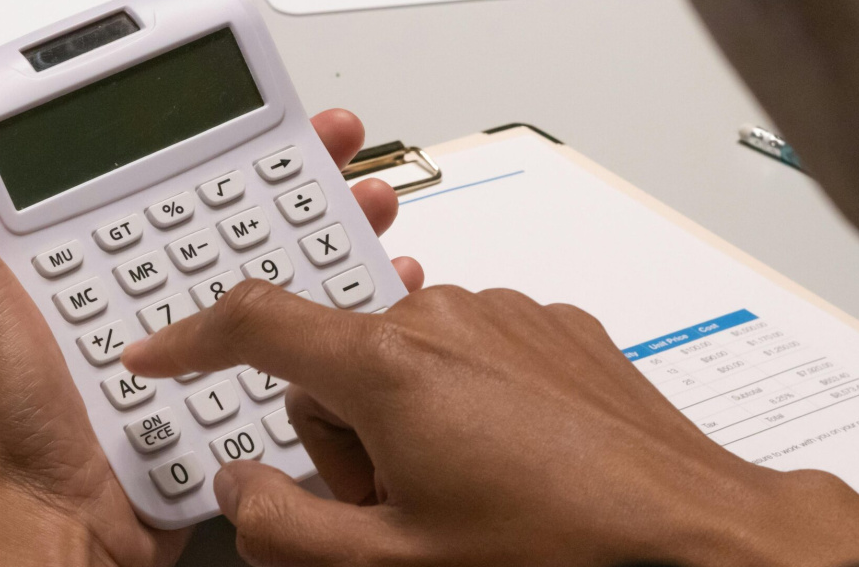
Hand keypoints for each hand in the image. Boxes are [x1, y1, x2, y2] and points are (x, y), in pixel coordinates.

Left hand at [0, 55, 423, 566]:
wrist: (54, 533)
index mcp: (67, 253)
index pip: (151, 168)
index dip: (213, 131)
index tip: (267, 109)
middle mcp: (124, 290)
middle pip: (221, 214)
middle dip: (290, 177)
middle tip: (334, 153)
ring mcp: (172, 340)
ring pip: (259, 274)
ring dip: (319, 239)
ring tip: (363, 212)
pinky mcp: (208, 387)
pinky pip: (273, 343)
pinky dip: (320, 318)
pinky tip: (358, 299)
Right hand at [123, 285, 858, 566]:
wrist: (699, 539)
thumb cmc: (558, 551)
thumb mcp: (392, 565)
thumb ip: (283, 524)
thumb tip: (239, 483)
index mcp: (391, 365)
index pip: (256, 321)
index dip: (191, 340)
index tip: (159, 357)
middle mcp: (444, 317)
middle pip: (335, 361)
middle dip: (341, 433)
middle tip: (392, 508)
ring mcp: (503, 316)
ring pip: (402, 359)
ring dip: (405, 423)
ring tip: (462, 494)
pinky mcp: (550, 326)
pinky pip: (468, 352)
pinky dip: (463, 403)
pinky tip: (509, 464)